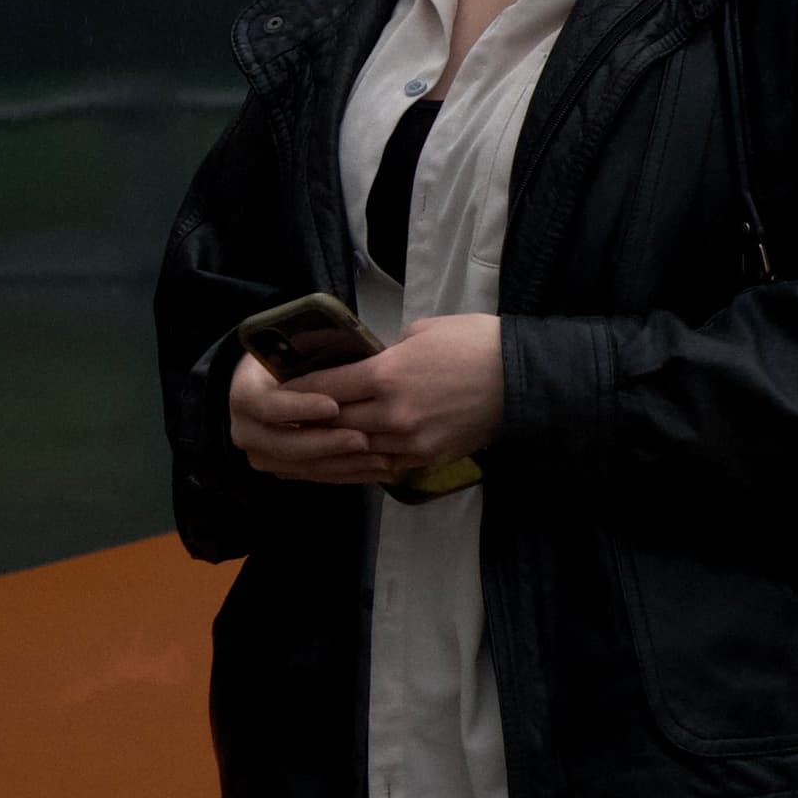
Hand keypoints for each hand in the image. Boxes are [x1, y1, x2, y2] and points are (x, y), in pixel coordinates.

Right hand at [230, 345, 389, 484]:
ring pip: (299, 467)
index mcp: (244, 394)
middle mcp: (245, 429)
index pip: (266, 405)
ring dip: (340, 464)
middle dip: (325, 444)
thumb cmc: (293, 357)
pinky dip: (346, 474)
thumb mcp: (299, 347)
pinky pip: (313, 477)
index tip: (333, 406)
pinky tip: (377, 468)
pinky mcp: (282, 468)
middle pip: (282, 445)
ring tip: (379, 458)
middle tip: (362, 439)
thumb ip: (314, 352)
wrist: (273, 383)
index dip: (298, 408)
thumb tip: (349, 354)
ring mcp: (261, 454)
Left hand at [287, 315, 505, 479]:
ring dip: (323, 454)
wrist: (525, 378)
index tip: (272, 395)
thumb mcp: (424, 331)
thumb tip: (368, 363)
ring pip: (352, 452)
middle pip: (331, 424)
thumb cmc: (476, 342)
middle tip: (276, 427)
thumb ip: (387, 352)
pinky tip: (340, 465)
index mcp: (386, 374)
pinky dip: (358, 465)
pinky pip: (381, 465)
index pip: (323, 389)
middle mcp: (391, 413)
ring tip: (294, 457)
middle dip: (303, 426)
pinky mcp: (427, 457)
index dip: (294, 393)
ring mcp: (410, 441)